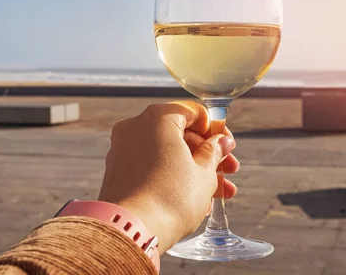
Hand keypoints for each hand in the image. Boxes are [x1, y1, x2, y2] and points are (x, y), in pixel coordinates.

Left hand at [98, 101, 238, 252]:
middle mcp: (135, 127)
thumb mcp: (204, 173)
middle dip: (207, 154)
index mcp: (158, 118)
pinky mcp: (118, 173)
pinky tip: (195, 199)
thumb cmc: (170, 199)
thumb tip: (221, 142)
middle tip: (227, 171)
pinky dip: (173, 177)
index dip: (215, 130)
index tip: (227, 146)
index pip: (193, 112)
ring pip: (167, 153)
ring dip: (195, 169)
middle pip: (180, 133)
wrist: (131, 232)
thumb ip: (214, 152)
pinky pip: (152, 167)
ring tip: (219, 193)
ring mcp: (123, 150)